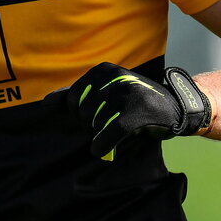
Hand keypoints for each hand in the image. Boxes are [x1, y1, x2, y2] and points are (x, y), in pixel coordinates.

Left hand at [56, 64, 211, 160]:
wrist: (176, 108)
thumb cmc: (135, 103)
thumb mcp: (105, 93)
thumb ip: (75, 96)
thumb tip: (45, 103)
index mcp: (102, 71)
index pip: (72, 101)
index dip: (81, 115)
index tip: (101, 115)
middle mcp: (113, 78)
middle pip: (82, 114)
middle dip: (92, 125)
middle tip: (113, 123)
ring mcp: (126, 93)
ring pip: (95, 126)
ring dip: (103, 134)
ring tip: (122, 128)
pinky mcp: (137, 113)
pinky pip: (108, 135)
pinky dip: (104, 146)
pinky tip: (105, 150)